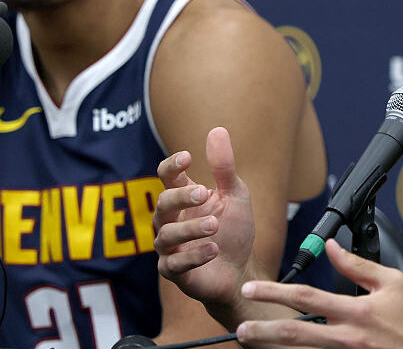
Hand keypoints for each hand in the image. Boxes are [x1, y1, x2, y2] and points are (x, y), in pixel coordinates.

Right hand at [153, 127, 256, 309]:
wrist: (240, 270)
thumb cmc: (233, 230)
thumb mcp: (235, 195)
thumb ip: (224, 167)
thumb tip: (217, 130)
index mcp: (184, 198)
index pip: (167, 177)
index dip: (172, 166)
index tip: (188, 157)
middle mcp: (170, 220)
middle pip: (162, 203)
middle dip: (182, 197)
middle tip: (205, 194)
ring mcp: (170, 247)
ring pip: (166, 235)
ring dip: (190, 228)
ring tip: (215, 225)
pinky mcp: (174, 271)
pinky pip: (174, 264)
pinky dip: (193, 256)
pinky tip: (213, 250)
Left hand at [236, 239, 402, 348]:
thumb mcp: (391, 283)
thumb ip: (357, 265)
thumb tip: (331, 247)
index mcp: (356, 310)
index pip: (308, 297)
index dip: (276, 291)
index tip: (252, 287)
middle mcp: (347, 336)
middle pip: (296, 333)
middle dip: (264, 331)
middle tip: (241, 328)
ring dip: (275, 348)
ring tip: (252, 343)